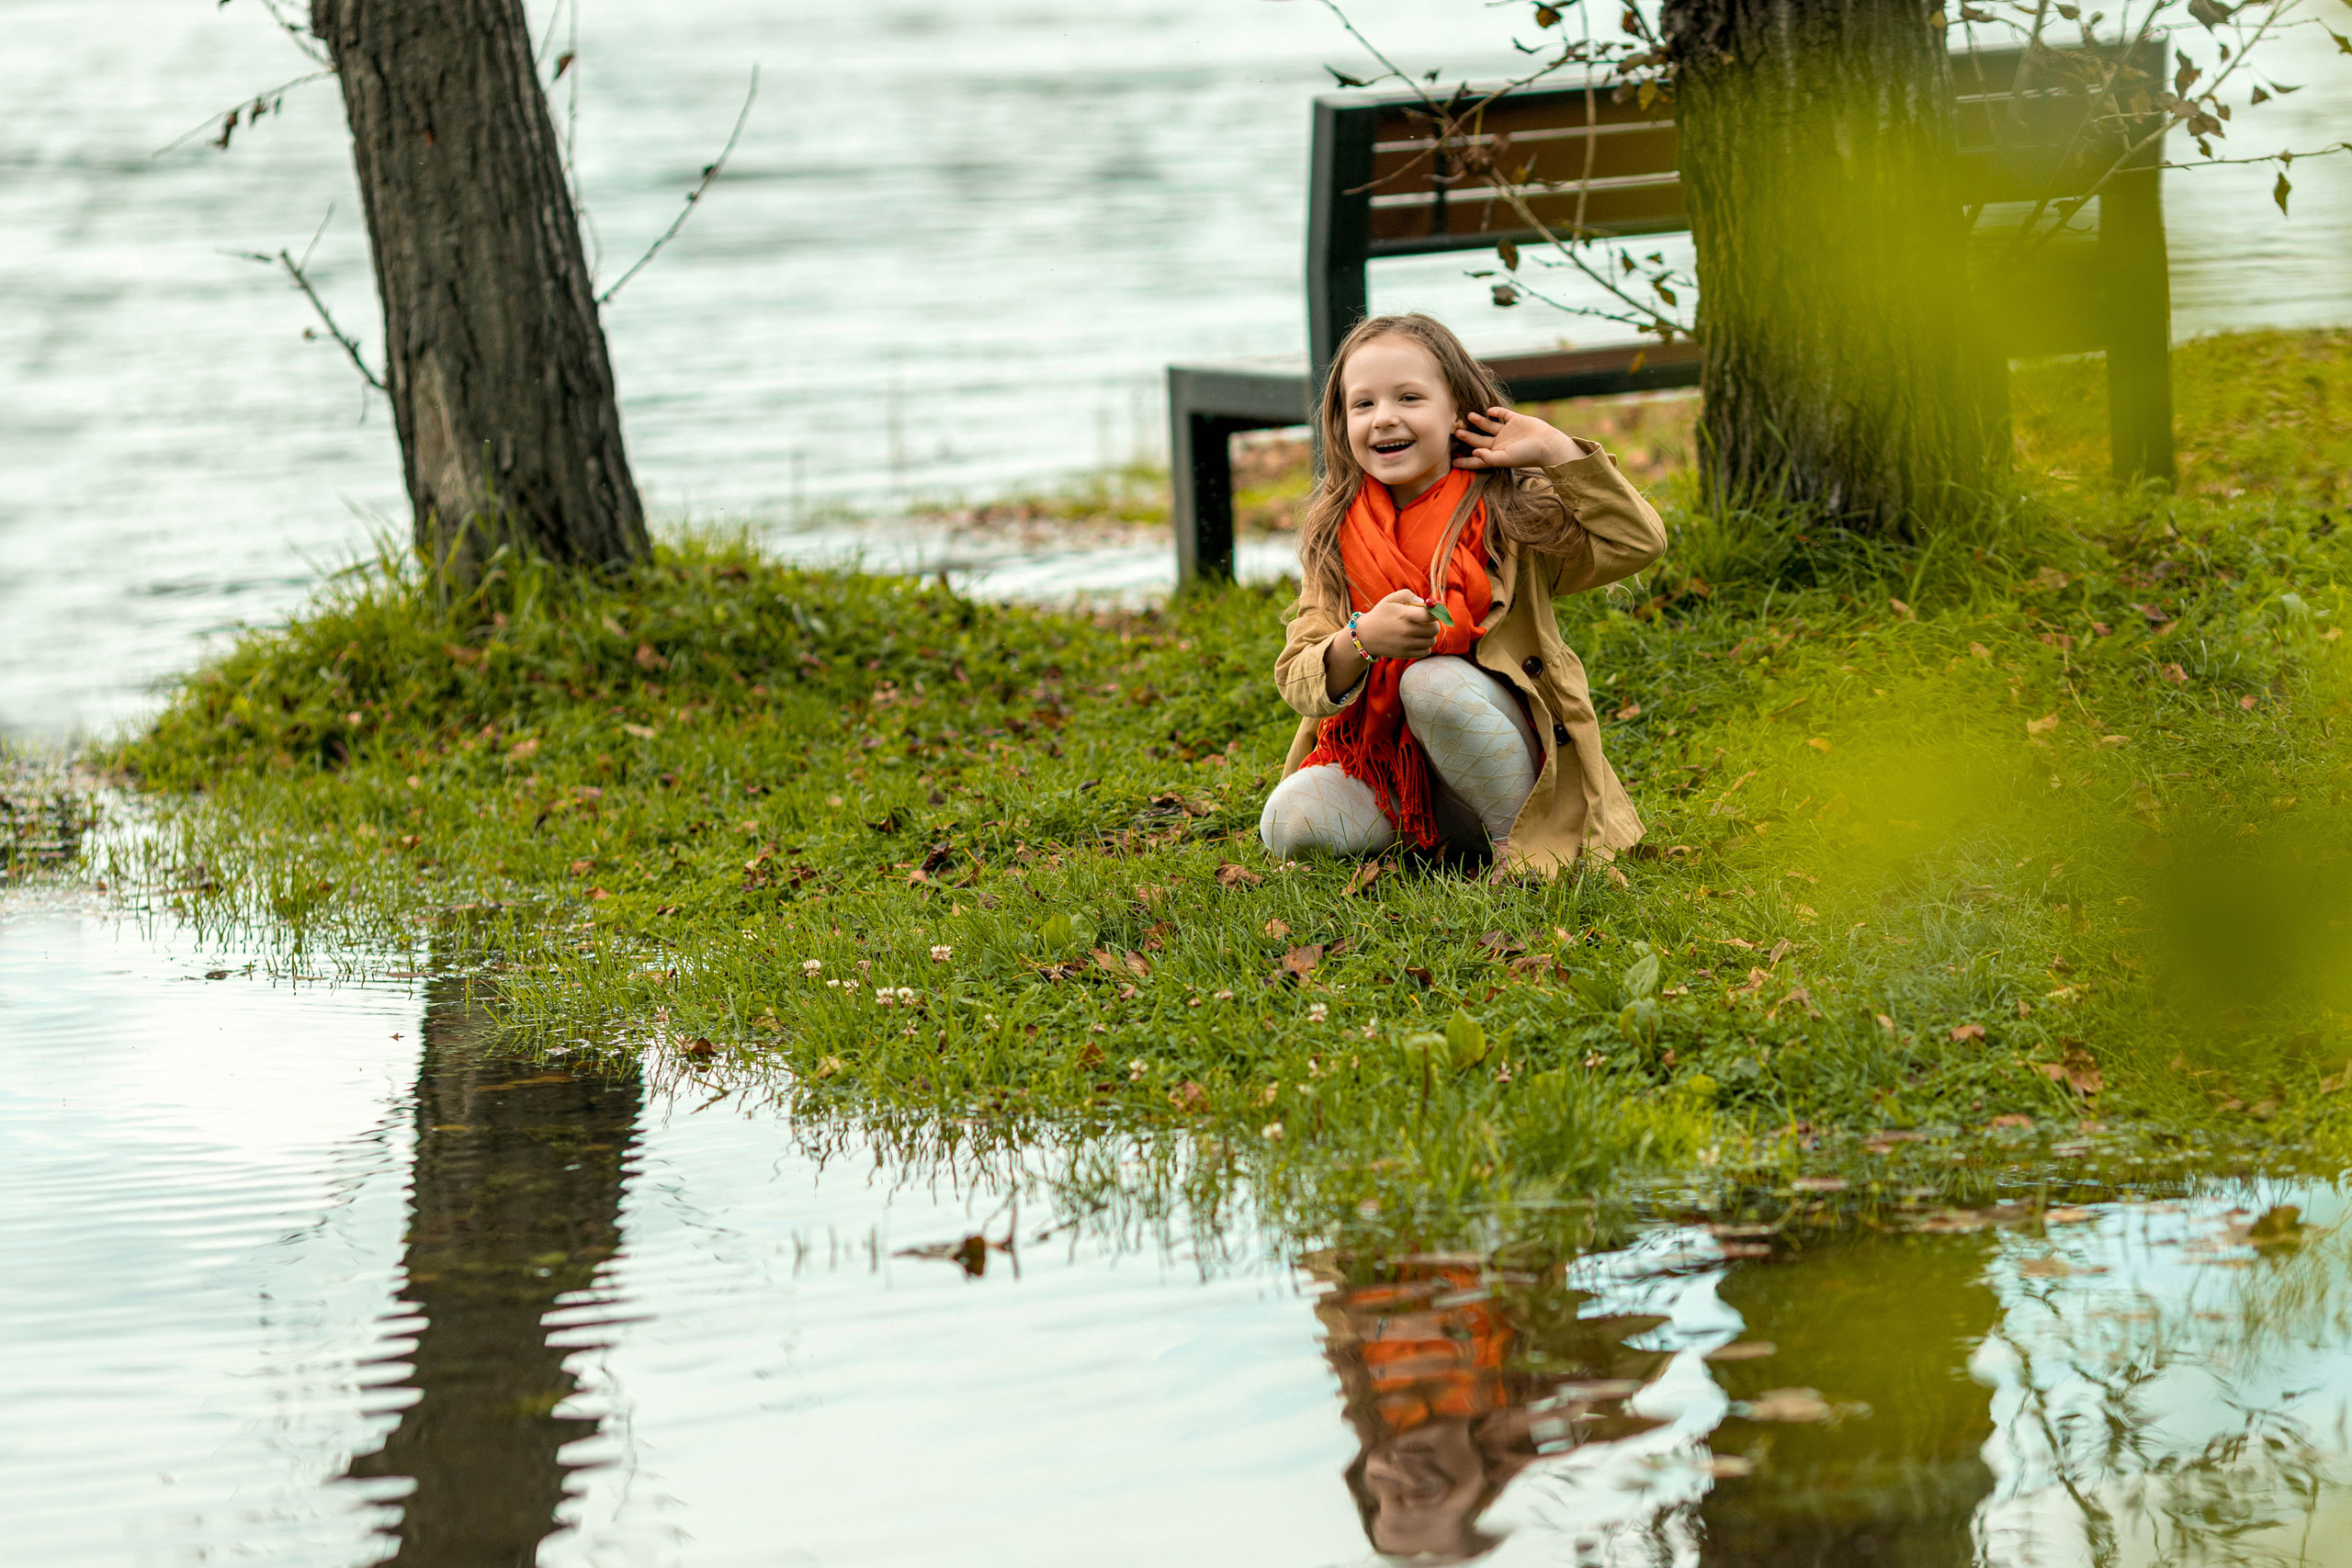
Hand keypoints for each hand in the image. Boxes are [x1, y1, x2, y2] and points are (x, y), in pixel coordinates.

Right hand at [1357, 587, 1438, 658]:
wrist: (1365, 636)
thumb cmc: (1381, 615)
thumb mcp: (1391, 599)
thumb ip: (1409, 595)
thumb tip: (1424, 603)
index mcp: (1404, 615)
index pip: (1430, 615)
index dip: (1437, 612)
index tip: (1435, 610)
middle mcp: (1407, 631)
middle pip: (1435, 629)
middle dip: (1433, 623)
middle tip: (1424, 621)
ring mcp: (1407, 644)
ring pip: (1432, 641)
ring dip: (1429, 635)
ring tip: (1419, 630)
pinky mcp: (1406, 654)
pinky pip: (1426, 651)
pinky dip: (1425, 646)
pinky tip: (1417, 640)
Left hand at [1452, 406, 1585, 470]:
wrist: (1548, 444)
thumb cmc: (1527, 455)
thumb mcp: (1506, 459)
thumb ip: (1489, 457)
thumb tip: (1474, 453)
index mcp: (1497, 455)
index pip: (1478, 458)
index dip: (1466, 460)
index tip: (1452, 461)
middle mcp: (1500, 443)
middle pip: (1479, 440)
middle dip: (1467, 437)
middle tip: (1455, 431)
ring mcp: (1507, 432)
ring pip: (1488, 426)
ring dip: (1478, 421)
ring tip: (1468, 416)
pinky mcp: (1516, 420)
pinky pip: (1502, 414)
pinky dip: (1495, 412)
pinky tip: (1488, 410)